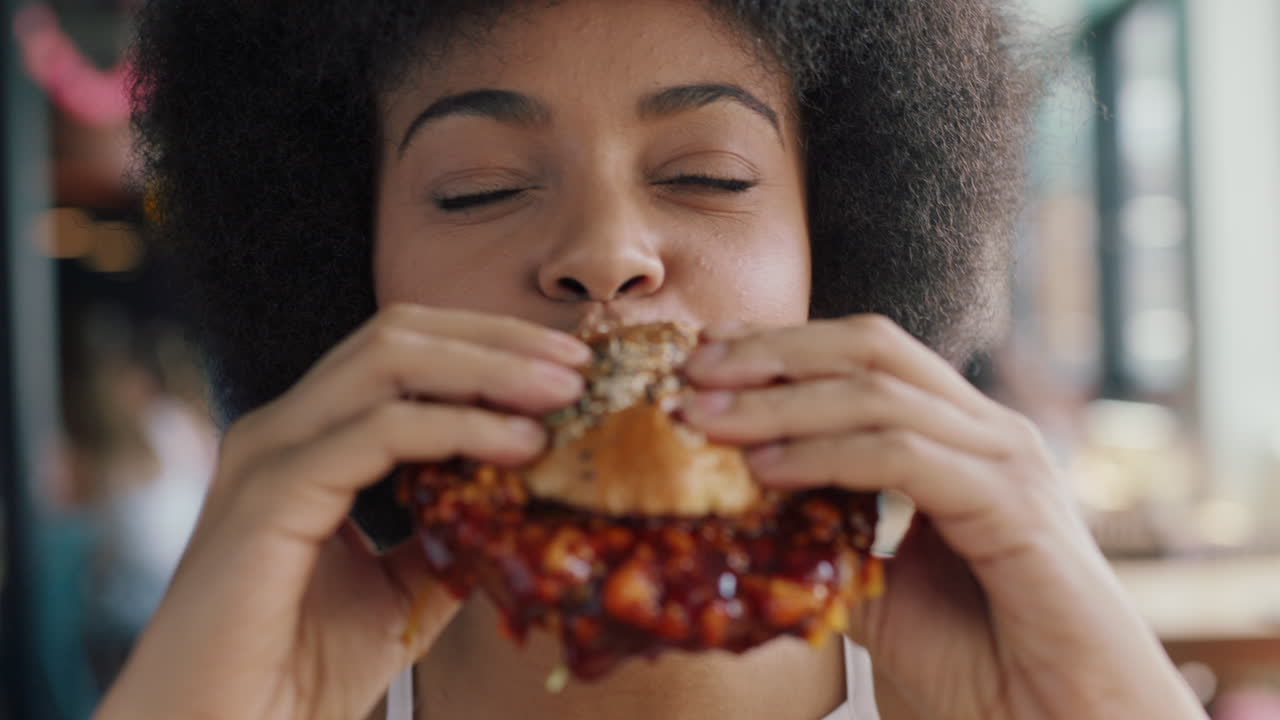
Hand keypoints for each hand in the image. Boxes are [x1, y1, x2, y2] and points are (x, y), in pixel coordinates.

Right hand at [96, 306, 589, 719]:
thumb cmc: (299, 673)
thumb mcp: (402, 590)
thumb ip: (449, 533)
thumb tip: (524, 501)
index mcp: (308, 440)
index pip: (402, 353)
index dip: (487, 346)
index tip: (568, 369)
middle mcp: (283, 429)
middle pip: (398, 336)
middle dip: (497, 339)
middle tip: (578, 364)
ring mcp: (270, 453)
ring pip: (388, 361)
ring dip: (489, 367)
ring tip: (563, 392)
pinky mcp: (270, 495)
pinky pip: (378, 432)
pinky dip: (459, 426)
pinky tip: (519, 443)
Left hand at [682, 316, 1204, 719]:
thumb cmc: (979, 666)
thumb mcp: (872, 584)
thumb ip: (822, 531)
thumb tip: (738, 500)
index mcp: (961, 438)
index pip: (865, 356)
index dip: (781, 344)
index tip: (702, 351)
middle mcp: (988, 433)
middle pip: (871, 347)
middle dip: (773, 351)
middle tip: (692, 369)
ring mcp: (1007, 463)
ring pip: (879, 393)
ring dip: (781, 400)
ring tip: (708, 419)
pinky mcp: (1015, 509)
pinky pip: (905, 456)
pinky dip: (827, 454)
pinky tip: (769, 470)